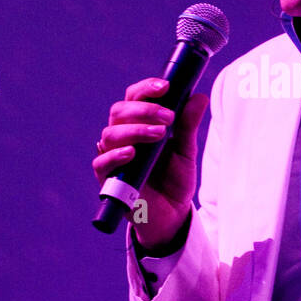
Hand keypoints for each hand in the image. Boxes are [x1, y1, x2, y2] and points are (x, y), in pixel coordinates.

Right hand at [92, 78, 208, 249]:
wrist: (173, 214)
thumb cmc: (175, 179)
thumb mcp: (186, 151)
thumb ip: (188, 125)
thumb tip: (199, 97)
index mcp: (139, 124)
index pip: (134, 97)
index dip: (146, 88)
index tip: (166, 86)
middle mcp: (122, 136)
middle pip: (120, 111)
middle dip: (144, 109)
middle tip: (168, 117)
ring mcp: (113, 157)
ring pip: (110, 133)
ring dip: (135, 129)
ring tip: (160, 134)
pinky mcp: (108, 179)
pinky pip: (101, 162)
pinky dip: (114, 155)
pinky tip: (131, 153)